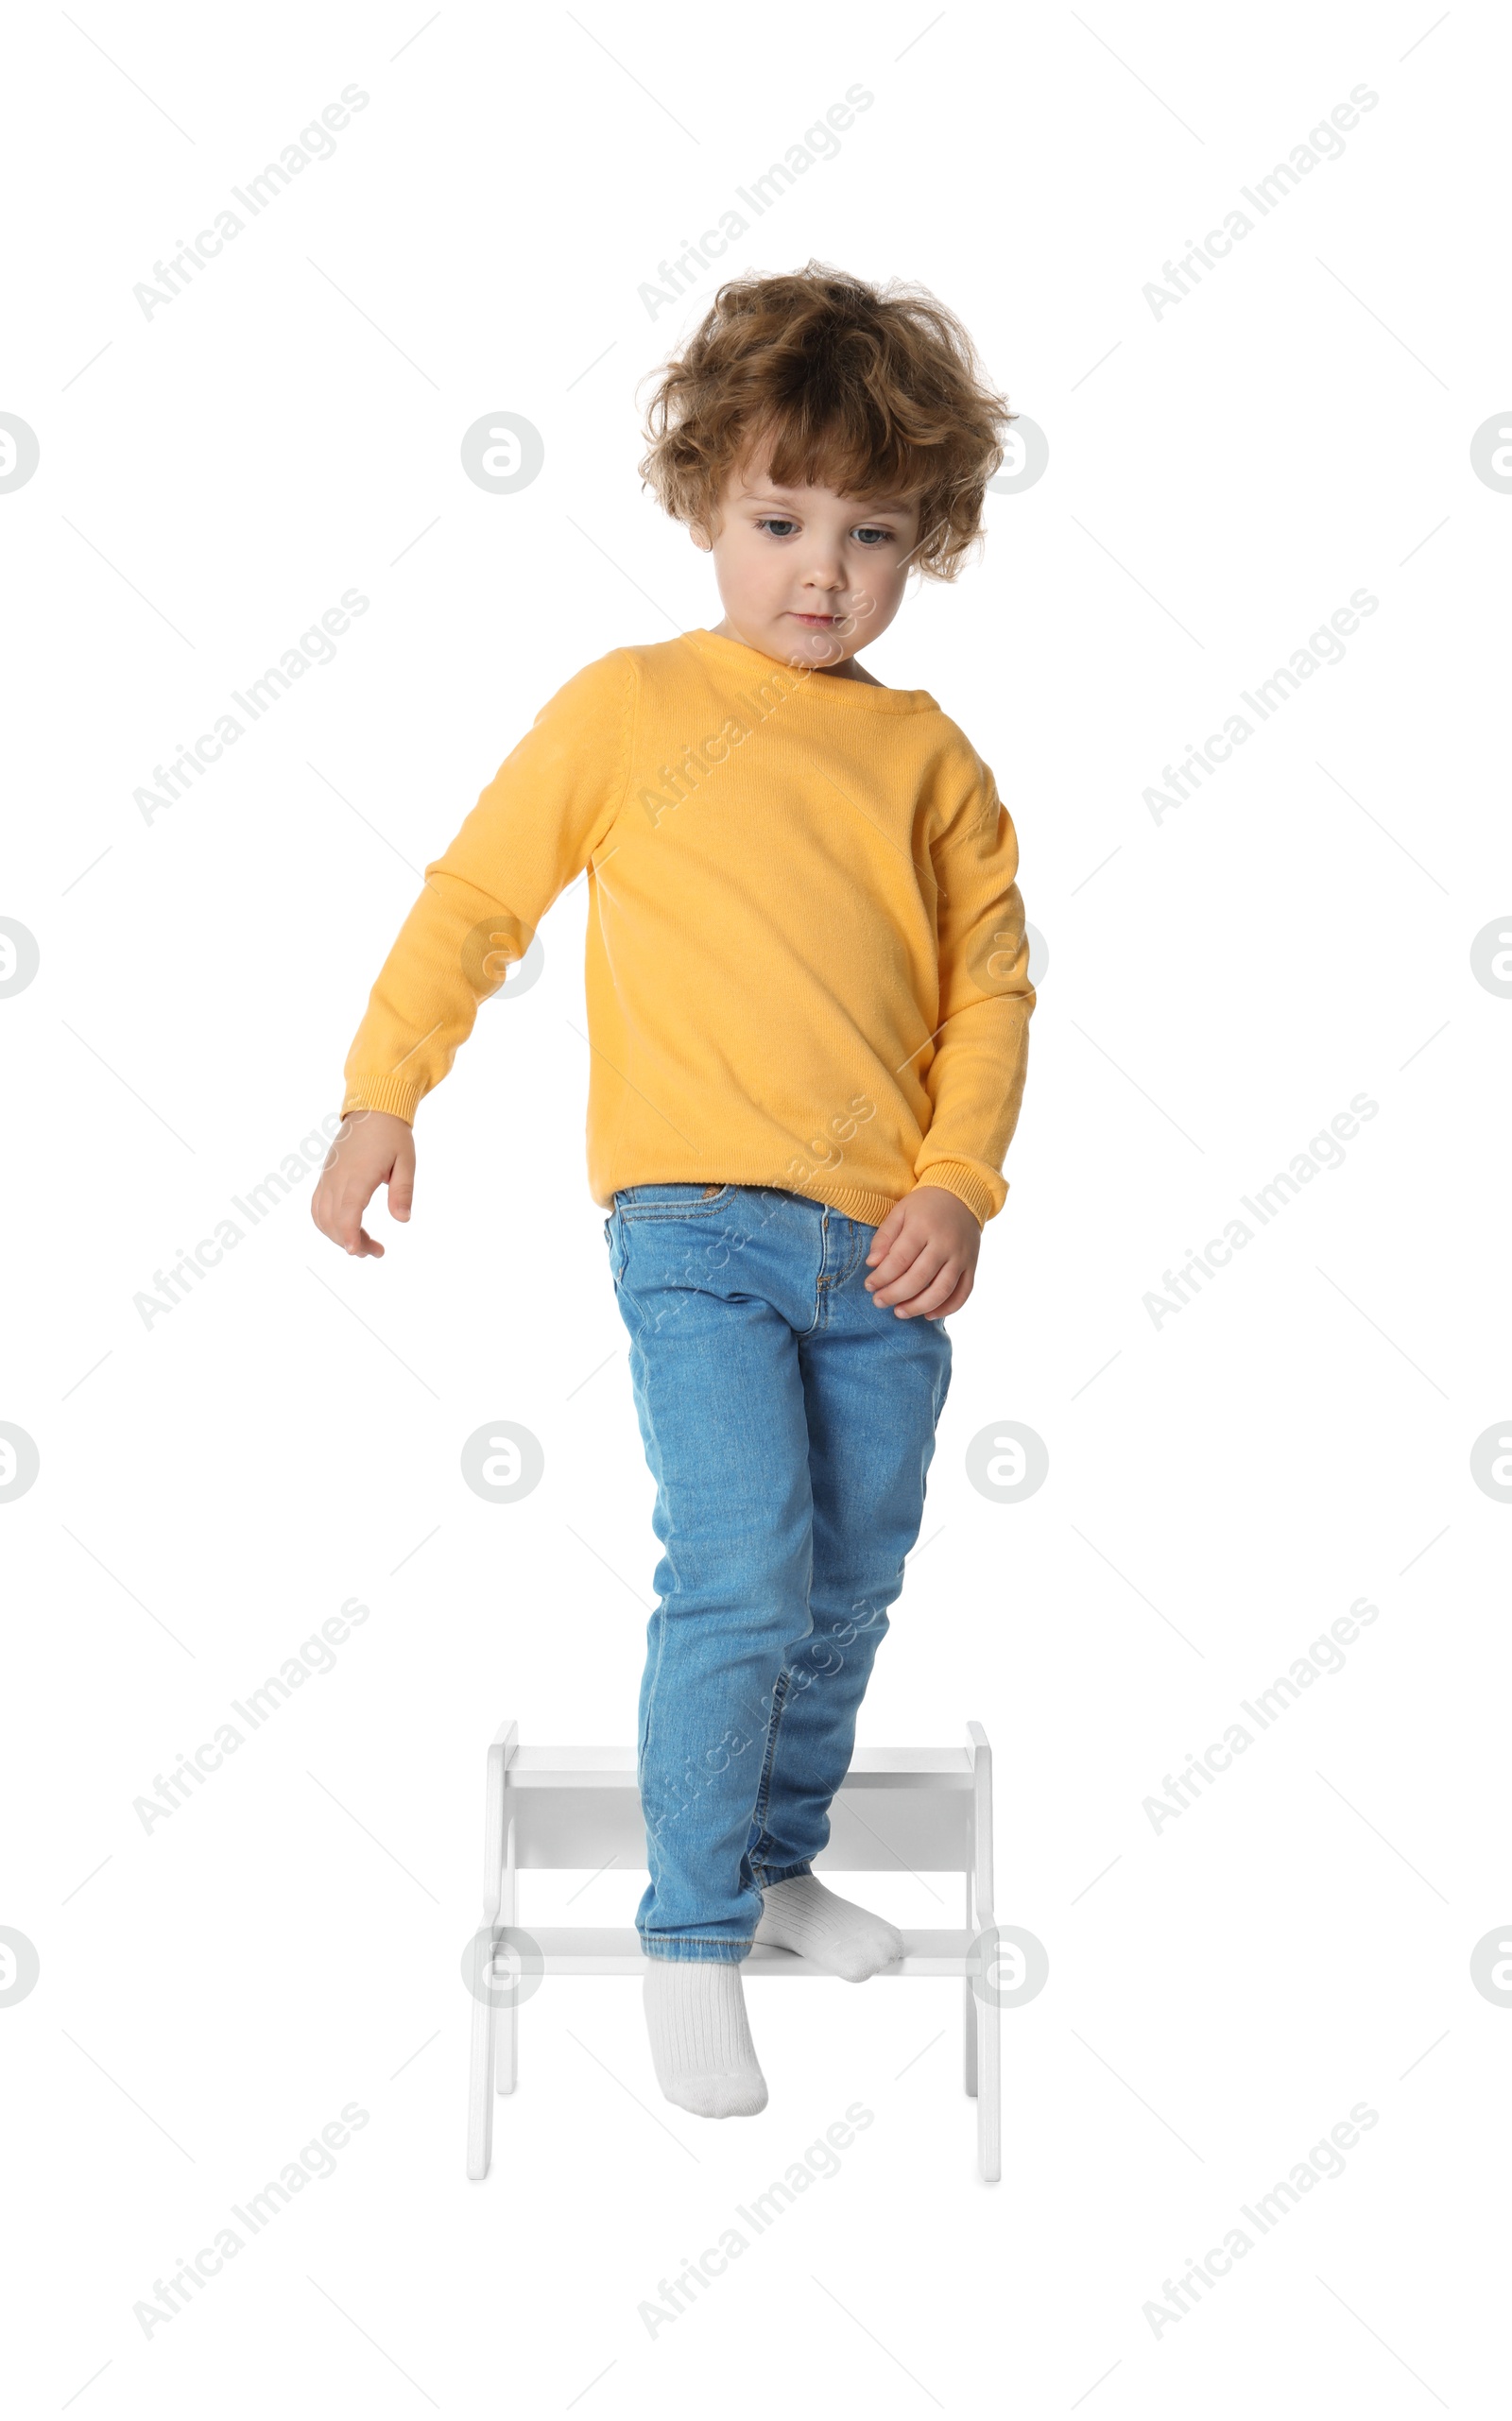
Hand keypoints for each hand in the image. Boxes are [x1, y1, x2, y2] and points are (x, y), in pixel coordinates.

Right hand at [311, 1109, 414, 1257]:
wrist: (371, 1109)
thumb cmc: (392, 1135)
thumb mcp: (406, 1162)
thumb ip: (402, 1191)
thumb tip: (403, 1219)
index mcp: (358, 1175)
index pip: (348, 1213)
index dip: (350, 1235)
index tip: (356, 1252)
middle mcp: (337, 1179)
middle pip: (334, 1221)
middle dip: (352, 1242)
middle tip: (376, 1251)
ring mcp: (328, 1178)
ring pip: (321, 1216)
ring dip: (337, 1235)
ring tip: (362, 1243)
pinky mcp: (326, 1177)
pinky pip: (317, 1205)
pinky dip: (325, 1223)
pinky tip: (344, 1228)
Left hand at [863, 1184, 980, 1318]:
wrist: (962, 1195)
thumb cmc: (925, 1206)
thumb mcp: (900, 1212)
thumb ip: (884, 1237)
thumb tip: (872, 1264)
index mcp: (923, 1227)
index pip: (899, 1259)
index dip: (882, 1277)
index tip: (869, 1286)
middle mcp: (945, 1243)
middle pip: (919, 1278)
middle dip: (895, 1295)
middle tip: (878, 1302)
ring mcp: (961, 1256)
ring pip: (942, 1290)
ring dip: (918, 1306)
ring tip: (899, 1312)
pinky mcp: (972, 1265)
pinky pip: (963, 1293)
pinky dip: (947, 1308)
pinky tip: (928, 1314)